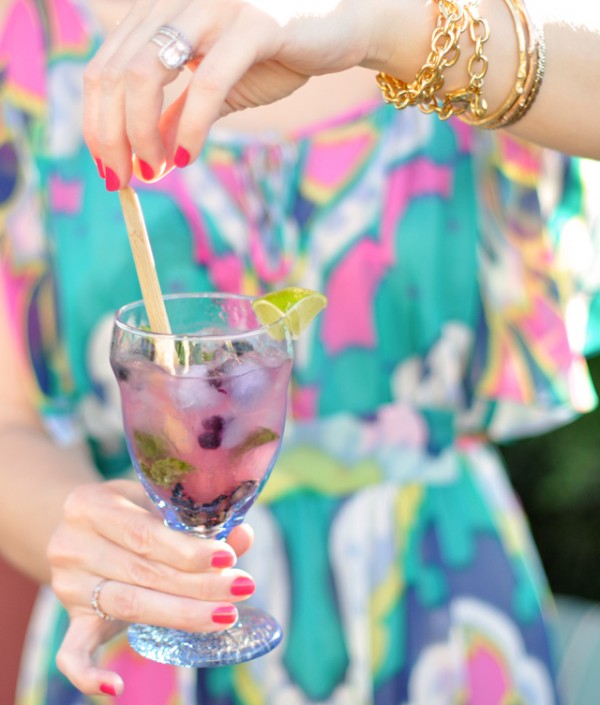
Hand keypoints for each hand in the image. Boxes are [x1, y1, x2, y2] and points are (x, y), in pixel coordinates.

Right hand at [48, 479, 254, 695]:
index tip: (228, 560)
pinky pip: (71, 653)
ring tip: (224, 615)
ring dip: (180, 615)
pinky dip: (89, 674)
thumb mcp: (156, 502)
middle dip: (197, 585)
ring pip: (127, 606)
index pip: (144, 533)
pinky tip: (117, 688)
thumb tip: (243, 536)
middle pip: (141, 572)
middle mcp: (72, 544)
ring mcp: (68, 585)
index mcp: (91, 505)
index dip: (187, 550)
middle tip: (240, 589)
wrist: (80, 528)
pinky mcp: (69, 619)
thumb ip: (197, 520)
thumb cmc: (131, 511)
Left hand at [83, 0, 388, 187]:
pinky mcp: (253, 22)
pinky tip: (187, 158)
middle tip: (123, 180)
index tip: (110, 168)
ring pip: (145, 74)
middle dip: (109, 137)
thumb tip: (149, 153)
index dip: (97, 123)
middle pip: (113, 73)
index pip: (104, 68)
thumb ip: (180, 112)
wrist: (344, 20)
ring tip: (153, 171)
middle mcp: (176, 1)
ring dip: (139, 133)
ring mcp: (212, 7)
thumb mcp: (219, 86)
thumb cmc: (280, 51)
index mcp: (161, 12)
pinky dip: (189, 127)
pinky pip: (207, 82)